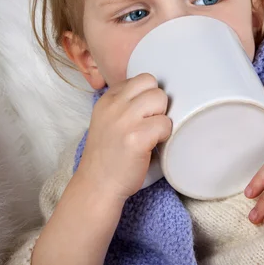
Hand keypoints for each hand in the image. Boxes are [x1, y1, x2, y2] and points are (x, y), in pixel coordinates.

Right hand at [77, 73, 171, 202]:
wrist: (97, 185)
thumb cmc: (108, 155)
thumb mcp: (108, 120)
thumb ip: (125, 103)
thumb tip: (156, 92)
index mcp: (108, 98)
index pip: (142, 78)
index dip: (149, 96)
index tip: (143, 114)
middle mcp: (115, 105)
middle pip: (153, 85)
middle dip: (158, 104)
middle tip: (150, 124)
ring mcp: (125, 120)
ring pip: (161, 99)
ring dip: (162, 117)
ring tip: (151, 134)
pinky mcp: (136, 137)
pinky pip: (165, 123)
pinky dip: (164, 135)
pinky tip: (152, 146)